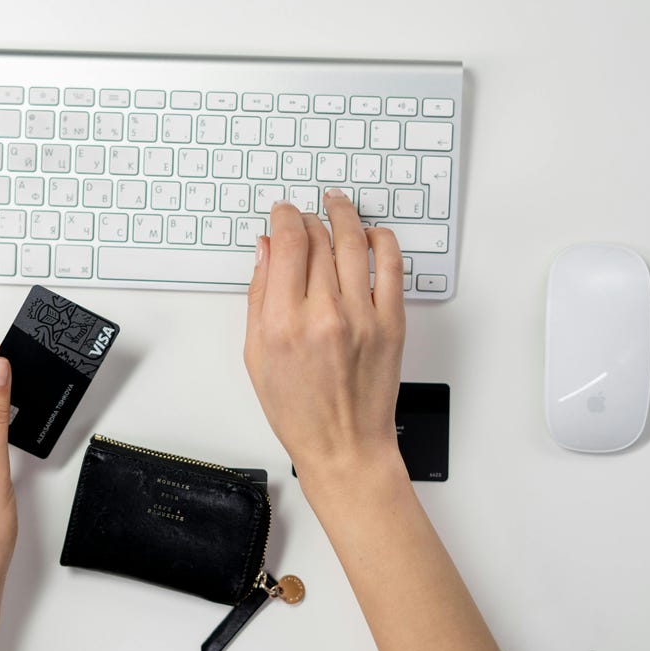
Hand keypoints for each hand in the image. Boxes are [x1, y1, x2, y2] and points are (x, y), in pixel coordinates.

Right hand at [243, 190, 406, 486]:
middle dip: (308, 217)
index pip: (287, 244)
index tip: (282, 212)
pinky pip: (392, 265)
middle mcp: (324, 314)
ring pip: (354, 242)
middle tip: (304, 214)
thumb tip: (265, 250)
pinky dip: (382, 240)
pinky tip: (371, 234)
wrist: (344, 446)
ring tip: (337, 204)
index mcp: (283, 323)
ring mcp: (363, 317)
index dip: (284, 217)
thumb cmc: (299, 411)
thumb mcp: (257, 356)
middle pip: (318, 239)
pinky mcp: (392, 323)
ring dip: (344, 215)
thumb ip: (259, 297)